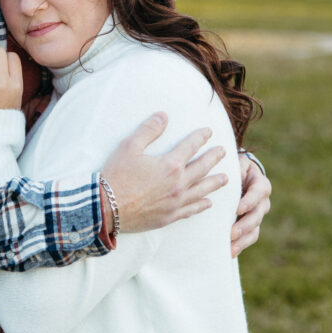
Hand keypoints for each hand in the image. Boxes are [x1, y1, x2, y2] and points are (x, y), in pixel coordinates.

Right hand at [101, 113, 227, 233]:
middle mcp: (178, 184)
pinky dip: (202, 205)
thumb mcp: (129, 147)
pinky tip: (208, 203)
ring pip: (202, 190)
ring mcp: (175, 202)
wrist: (105, 209)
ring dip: (215, 183)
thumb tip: (164, 115)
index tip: (209, 131)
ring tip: (226, 178)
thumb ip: (149, 130)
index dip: (201, 137)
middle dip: (214, 158)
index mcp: (170, 165)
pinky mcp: (168, 217)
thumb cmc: (115, 176)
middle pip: (202, 168)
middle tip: (223, 152)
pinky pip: (191, 210)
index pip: (191, 146)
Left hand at [231, 155, 270, 257]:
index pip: (258, 192)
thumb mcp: (237, 163)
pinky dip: (240, 245)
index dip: (249, 201)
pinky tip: (230, 252)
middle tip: (231, 233)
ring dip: (243, 240)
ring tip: (230, 247)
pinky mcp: (252, 225)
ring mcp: (258, 215)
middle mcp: (263, 201)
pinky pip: (249, 237)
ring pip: (255, 230)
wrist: (240, 176)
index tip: (237, 209)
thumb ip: (236, 167)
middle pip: (257, 215)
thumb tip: (231, 173)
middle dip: (244, 225)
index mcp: (261, 184)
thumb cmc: (236, 168)